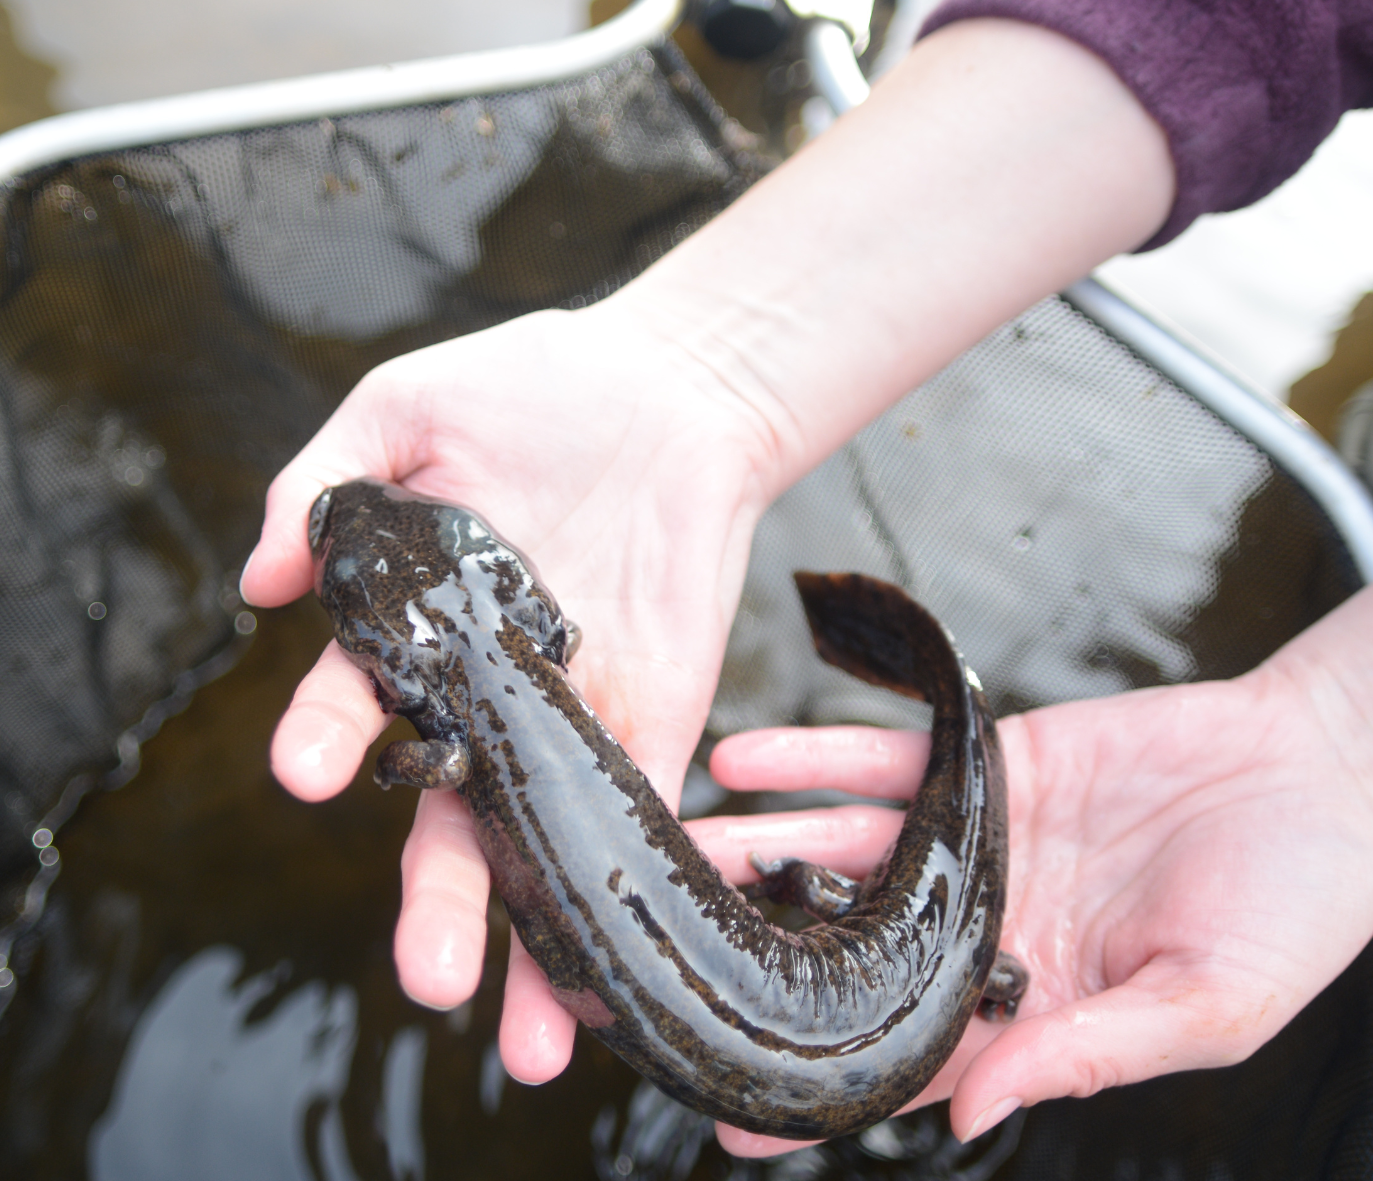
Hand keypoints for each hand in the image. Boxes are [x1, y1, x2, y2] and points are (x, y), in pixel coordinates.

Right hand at [241, 299, 794, 1081]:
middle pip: (444, 817)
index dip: (324, 739)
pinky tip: (613, 981)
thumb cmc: (533, 384)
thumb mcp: (410, 404)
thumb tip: (258, 580)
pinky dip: (622, 896)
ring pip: (533, 845)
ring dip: (530, 943)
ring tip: (521, 1041)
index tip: (304, 773)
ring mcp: (564, 720)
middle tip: (426, 978)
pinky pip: (632, 820)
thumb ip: (325, 479)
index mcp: (406, 632)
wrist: (676, 386)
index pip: (353, 703)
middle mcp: (477, 697)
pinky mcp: (649, 725)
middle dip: (435, 902)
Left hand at [690, 586, 1372, 1156]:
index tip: (727, 1117)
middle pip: (847, 946)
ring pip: (843, 849)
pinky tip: (742, 760)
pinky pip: (886, 760)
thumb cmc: (1296, 909)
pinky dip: (814, 758)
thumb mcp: (1206, 1007)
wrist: (1332, 775)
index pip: (905, 1056)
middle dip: (755, 953)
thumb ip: (1084, 1054)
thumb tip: (967, 1116)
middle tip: (656, 962)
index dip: (819, 1089)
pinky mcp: (987, 763)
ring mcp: (979, 842)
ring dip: (758, 847)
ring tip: (671, 850)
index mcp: (1032, 1001)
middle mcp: (985, 925)